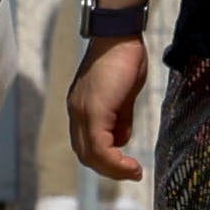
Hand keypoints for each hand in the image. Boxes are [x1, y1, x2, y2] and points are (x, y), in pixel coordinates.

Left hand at [71, 34, 150, 184]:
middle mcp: (77, 113)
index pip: (87, 145)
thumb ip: (120, 118)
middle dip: (109, 170)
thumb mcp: (124, 95)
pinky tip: (131, 164)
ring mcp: (83, 112)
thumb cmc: (124, 59)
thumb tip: (122, 138)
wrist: (118, 36)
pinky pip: (100, 145)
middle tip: (132, 173)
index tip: (128, 167)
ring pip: (90, 154)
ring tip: (133, 171)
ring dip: (112, 169)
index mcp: (83, 109)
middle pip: (86, 155)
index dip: (106, 161)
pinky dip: (115, 160)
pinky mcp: (94, 110)